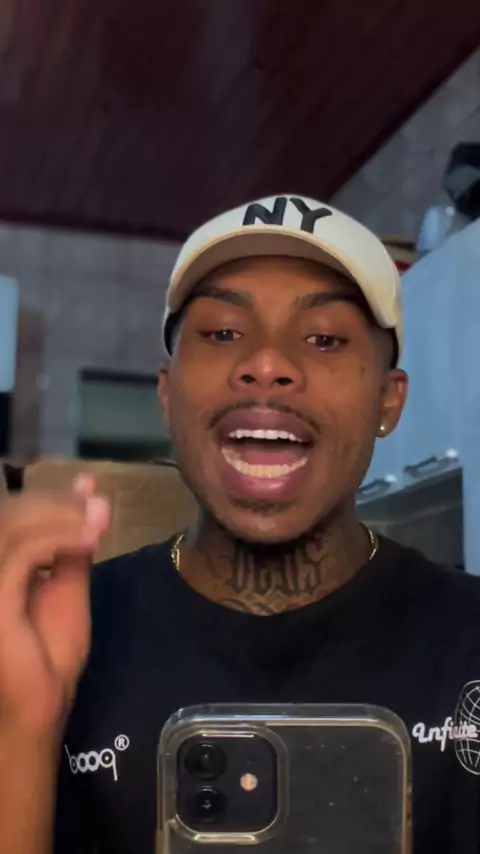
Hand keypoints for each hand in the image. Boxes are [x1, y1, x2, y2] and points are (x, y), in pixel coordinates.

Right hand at [0, 475, 109, 738]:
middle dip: (56, 503)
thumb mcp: (64, 587)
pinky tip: (89, 538)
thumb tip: (89, 493)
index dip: (48, 496)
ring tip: (96, 523)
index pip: (9, 513)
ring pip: (12, 524)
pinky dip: (58, 537)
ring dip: (60, 516)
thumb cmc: (41, 659)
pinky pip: (22, 552)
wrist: (32, 712)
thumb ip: (70, 544)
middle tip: (96, 508)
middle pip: (8, 512)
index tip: (89, 490)